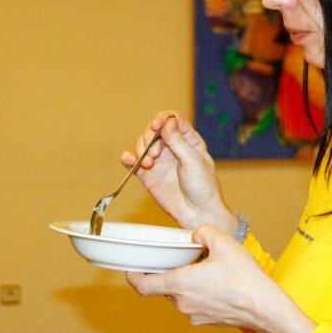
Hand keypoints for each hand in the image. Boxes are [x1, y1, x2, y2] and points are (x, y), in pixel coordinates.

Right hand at [122, 111, 233, 231]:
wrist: (198, 213)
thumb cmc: (203, 188)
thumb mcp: (194, 162)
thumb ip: (179, 142)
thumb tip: (167, 122)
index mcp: (188, 141)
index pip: (173, 120)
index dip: (162, 119)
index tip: (155, 126)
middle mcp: (172, 148)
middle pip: (153, 131)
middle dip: (149, 138)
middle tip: (155, 154)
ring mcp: (159, 161)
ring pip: (142, 144)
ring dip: (140, 150)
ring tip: (148, 164)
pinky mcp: (148, 175)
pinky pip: (133, 162)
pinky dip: (128, 159)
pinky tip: (129, 160)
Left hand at [126, 225, 315, 332]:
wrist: (264, 307)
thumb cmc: (244, 277)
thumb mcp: (223, 242)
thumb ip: (203, 232)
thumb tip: (196, 235)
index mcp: (179, 283)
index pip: (143, 285)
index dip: (133, 276)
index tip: (131, 269)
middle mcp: (182, 302)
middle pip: (164, 287)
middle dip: (169, 273)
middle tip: (180, 259)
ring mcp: (194, 314)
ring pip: (180, 295)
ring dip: (186, 283)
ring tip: (204, 269)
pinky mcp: (207, 320)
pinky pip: (195, 303)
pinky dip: (199, 293)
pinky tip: (216, 283)